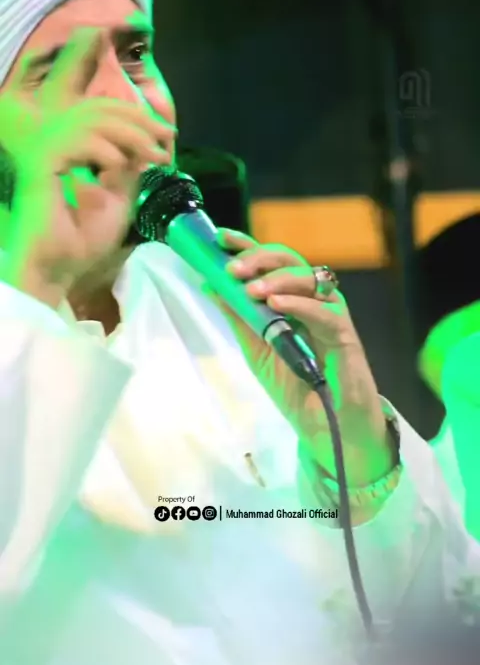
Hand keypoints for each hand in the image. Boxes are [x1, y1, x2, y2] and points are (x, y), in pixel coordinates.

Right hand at [0, 28, 174, 304]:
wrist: (59, 267)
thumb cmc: (83, 238)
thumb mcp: (119, 198)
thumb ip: (129, 169)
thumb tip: (146, 145)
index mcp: (74, 147)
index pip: (102, 112)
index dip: (137, 116)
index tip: (167, 134)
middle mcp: (57, 142)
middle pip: (99, 108)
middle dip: (139, 119)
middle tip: (166, 137)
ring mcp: (47, 150)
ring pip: (89, 119)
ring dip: (128, 132)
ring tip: (152, 154)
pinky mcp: (41, 164)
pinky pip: (73, 140)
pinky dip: (102, 148)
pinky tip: (118, 165)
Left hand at [216, 229, 395, 487]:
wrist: (327, 426)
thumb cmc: (295, 386)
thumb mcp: (256, 350)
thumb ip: (238, 317)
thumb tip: (209, 284)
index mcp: (289, 298)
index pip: (269, 262)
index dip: (247, 246)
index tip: (221, 238)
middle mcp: (311, 299)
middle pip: (291, 260)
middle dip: (260, 258)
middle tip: (234, 268)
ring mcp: (330, 314)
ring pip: (309, 279)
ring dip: (278, 279)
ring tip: (253, 290)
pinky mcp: (344, 334)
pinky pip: (324, 311)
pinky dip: (299, 304)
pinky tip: (277, 305)